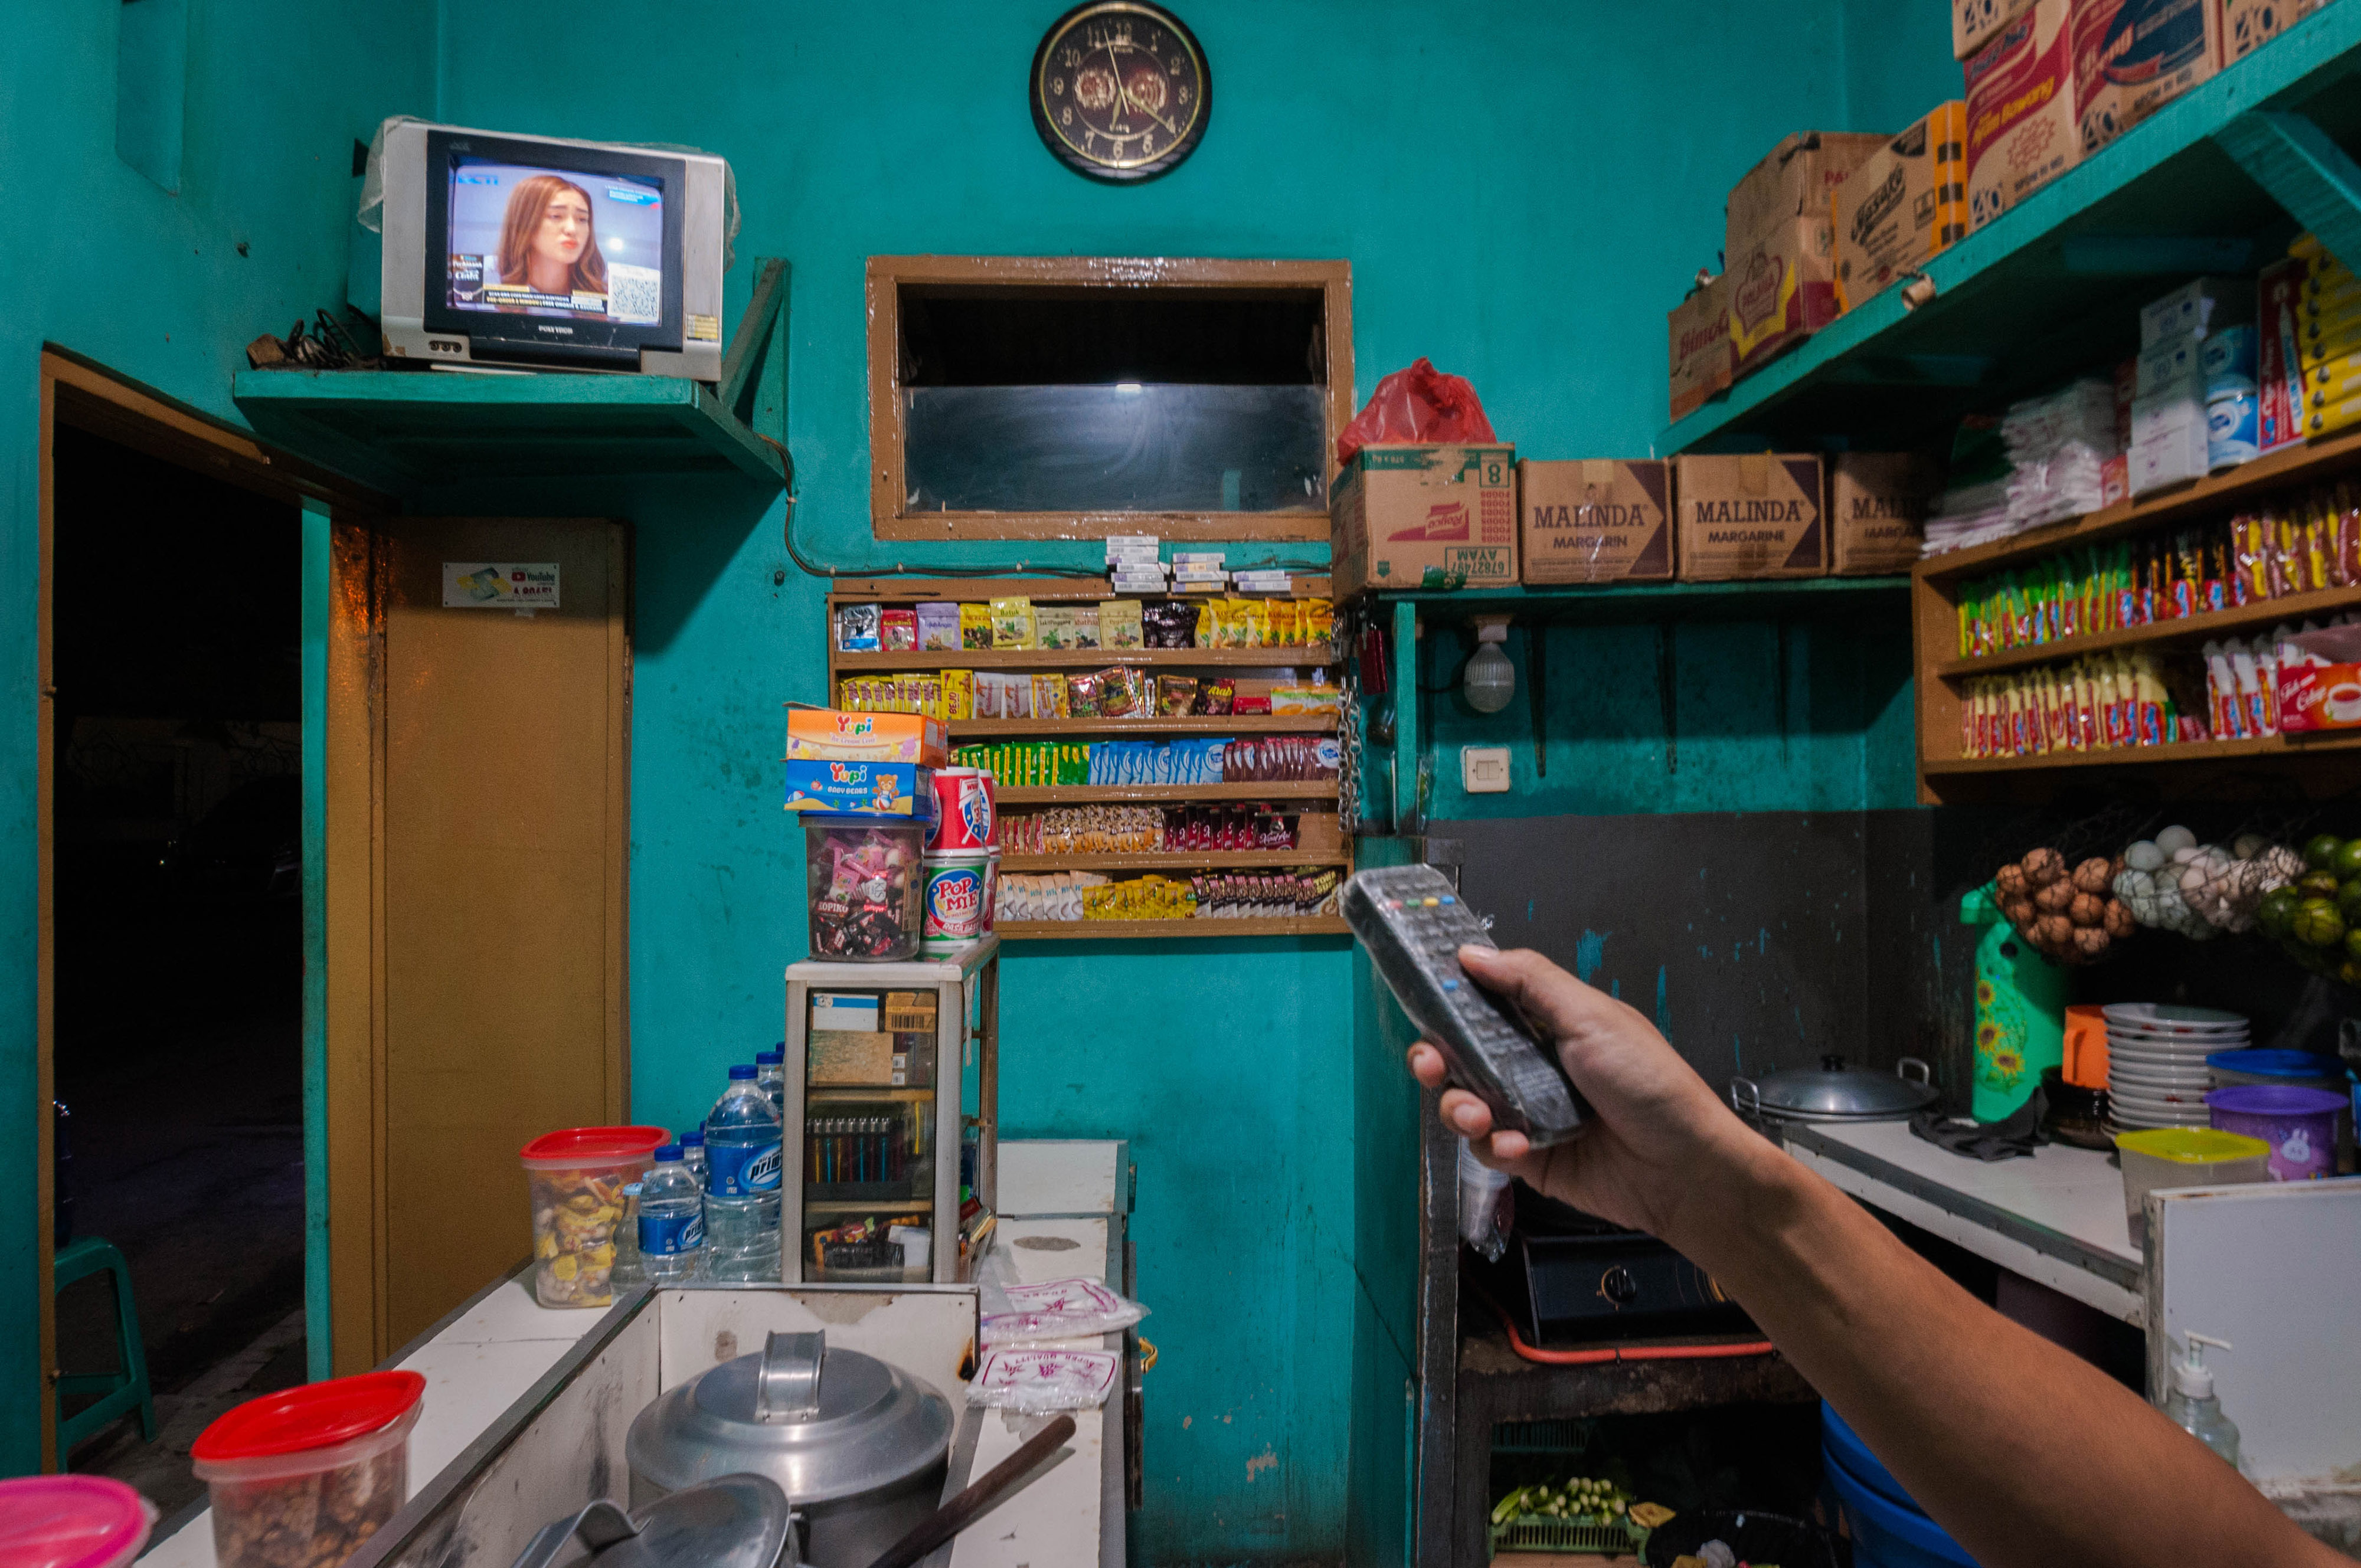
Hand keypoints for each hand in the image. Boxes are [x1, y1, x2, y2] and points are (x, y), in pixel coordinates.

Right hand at [1405, 946, 1762, 1239]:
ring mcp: (1528, 1111)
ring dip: (1459, 1105)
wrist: (1683, 1168)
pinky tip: (1517, 1145)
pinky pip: (1487, 1147)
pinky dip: (1494, 1145)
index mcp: (1549, 1023)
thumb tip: (1471, 953)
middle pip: (1461, 1054)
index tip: (1424, 998)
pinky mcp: (1528, 1158)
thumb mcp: (1591, 1017)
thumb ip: (1529, 981)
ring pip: (1465, 1101)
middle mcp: (1532, 1064)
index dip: (1451, 1001)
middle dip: (1437, 1056)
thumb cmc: (1649, 1082)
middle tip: (1430, 1062)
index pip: (1484, 1004)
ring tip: (1476, 1114)